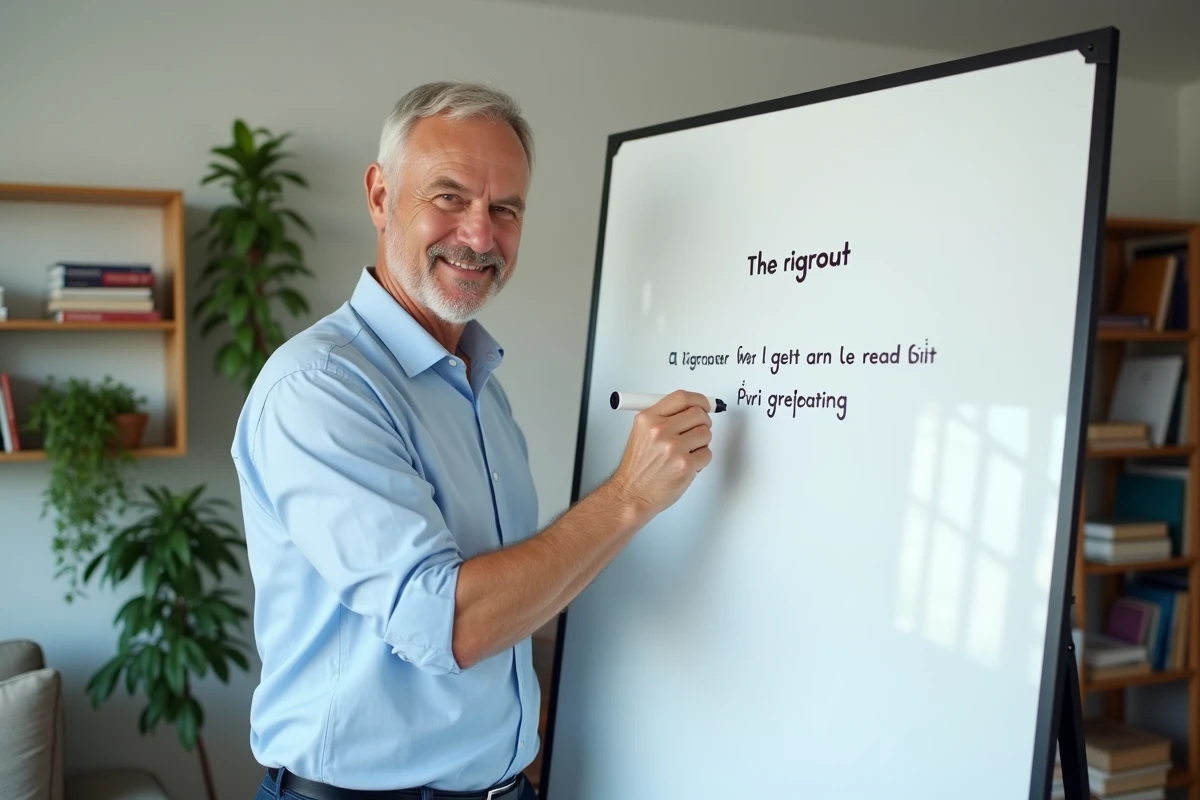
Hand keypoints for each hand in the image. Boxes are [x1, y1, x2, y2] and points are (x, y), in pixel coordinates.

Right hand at [608, 389, 712, 521]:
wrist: (631, 493)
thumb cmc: (637, 467)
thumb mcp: (641, 433)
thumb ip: (664, 417)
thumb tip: (691, 408)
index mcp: (648, 419)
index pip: (681, 397)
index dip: (698, 399)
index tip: (705, 404)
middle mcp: (660, 431)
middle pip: (698, 413)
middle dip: (703, 422)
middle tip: (697, 430)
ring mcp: (673, 448)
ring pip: (706, 434)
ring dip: (701, 442)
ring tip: (687, 451)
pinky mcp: (685, 465)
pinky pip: (707, 453)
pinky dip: (701, 459)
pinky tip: (687, 463)